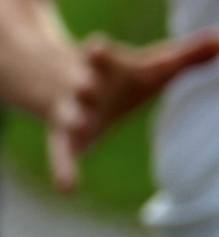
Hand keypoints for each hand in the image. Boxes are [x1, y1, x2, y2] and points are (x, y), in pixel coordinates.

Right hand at [46, 31, 218, 191]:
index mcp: (100, 65)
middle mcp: (81, 87)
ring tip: (82, 125)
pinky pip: (61, 154)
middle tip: (86, 86)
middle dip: (85, 85)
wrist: (54, 80)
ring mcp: (71, 112)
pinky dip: (64, 169)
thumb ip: (184, 56)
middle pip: (82, 84)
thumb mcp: (147, 66)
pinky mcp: (65, 137)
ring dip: (75, 119)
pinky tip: (66, 188)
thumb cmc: (117, 76)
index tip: (96, 48)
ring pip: (71, 115)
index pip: (99, 56)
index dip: (98, 53)